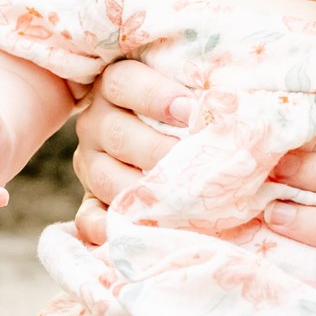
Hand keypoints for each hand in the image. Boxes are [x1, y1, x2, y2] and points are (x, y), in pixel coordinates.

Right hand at [69, 59, 190, 244]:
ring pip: (105, 177)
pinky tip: (135, 231)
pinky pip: (88, 217)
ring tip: (180, 197)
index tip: (192, 111)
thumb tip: (228, 100)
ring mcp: (90, 163)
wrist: (155, 133)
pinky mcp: (91, 199)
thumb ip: (200, 92)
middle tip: (193, 162)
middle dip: (158, 150)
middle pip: (117, 134)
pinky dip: (107, 228)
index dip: (157, 96)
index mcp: (114, 85)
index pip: (125, 83)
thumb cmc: (183, 106)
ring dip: (142, 191)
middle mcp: (96, 122)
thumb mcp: (185, 88)